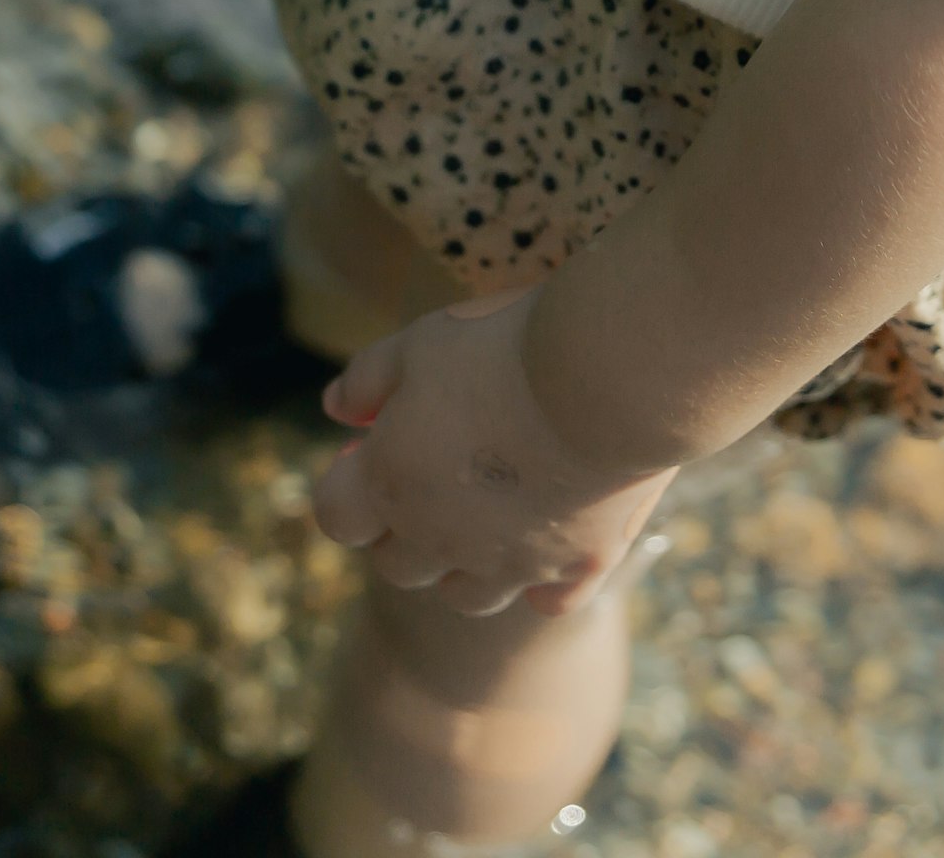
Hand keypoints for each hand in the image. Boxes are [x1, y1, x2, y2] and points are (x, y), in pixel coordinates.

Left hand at [311, 288, 677, 616]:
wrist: (608, 375)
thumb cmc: (503, 348)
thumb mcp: (419, 342)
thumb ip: (367, 379)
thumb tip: (335, 407)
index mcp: (391, 483)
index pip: (336, 517)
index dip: (347, 484)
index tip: (372, 447)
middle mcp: (442, 540)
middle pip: (397, 565)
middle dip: (400, 527)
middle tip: (433, 471)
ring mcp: (512, 563)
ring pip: (465, 595)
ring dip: (462, 562)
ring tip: (489, 508)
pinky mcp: (577, 567)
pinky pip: (548, 600)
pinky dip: (541, 579)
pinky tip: (552, 537)